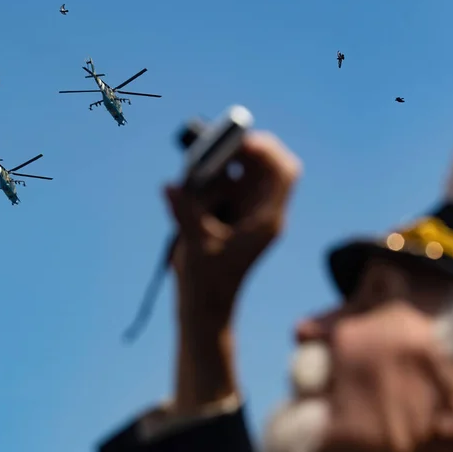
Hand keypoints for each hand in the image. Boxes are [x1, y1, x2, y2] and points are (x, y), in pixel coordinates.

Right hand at [165, 131, 300, 329]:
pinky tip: (192, 191)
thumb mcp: (195, 245)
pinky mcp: (232, 217)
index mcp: (267, 220)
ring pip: (244, 173)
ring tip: (196, 176)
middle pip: (265, 165)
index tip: (238, 142)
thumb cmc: (208, 284)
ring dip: (221, 167)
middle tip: (210, 150)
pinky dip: (211, 181)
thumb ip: (184, 213)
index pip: (283, 172)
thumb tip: (169, 186)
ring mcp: (248, 213)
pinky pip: (228, 186)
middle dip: (239, 152)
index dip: (266, 150)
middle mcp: (262, 212)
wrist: (206, 309)